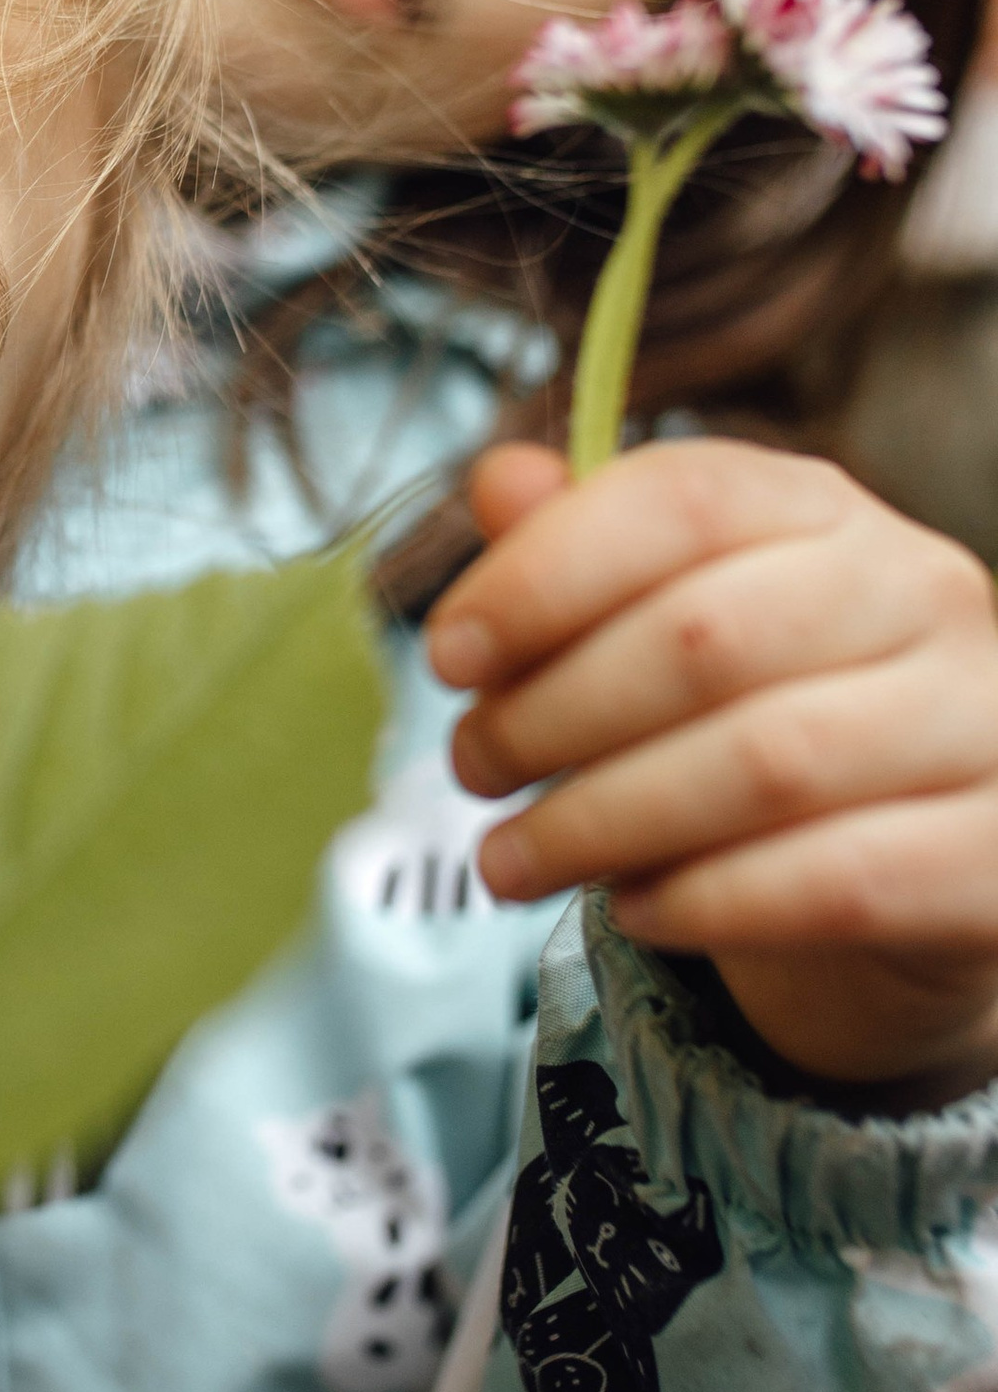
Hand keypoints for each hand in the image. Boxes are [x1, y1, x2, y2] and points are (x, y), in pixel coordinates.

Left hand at [428, 437, 997, 1100]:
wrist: (916, 866)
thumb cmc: (766, 723)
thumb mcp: (667, 625)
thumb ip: (583, 554)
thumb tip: (500, 481)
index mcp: (827, 511)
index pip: (682, 498)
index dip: (544, 573)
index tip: (448, 654)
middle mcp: (923, 592)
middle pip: (706, 635)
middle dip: (553, 713)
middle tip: (471, 770)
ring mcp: (982, 721)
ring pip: (767, 764)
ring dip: (605, 821)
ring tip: (514, 860)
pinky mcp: (996, 859)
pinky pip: (842, 881)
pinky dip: (713, 901)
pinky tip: (636, 910)